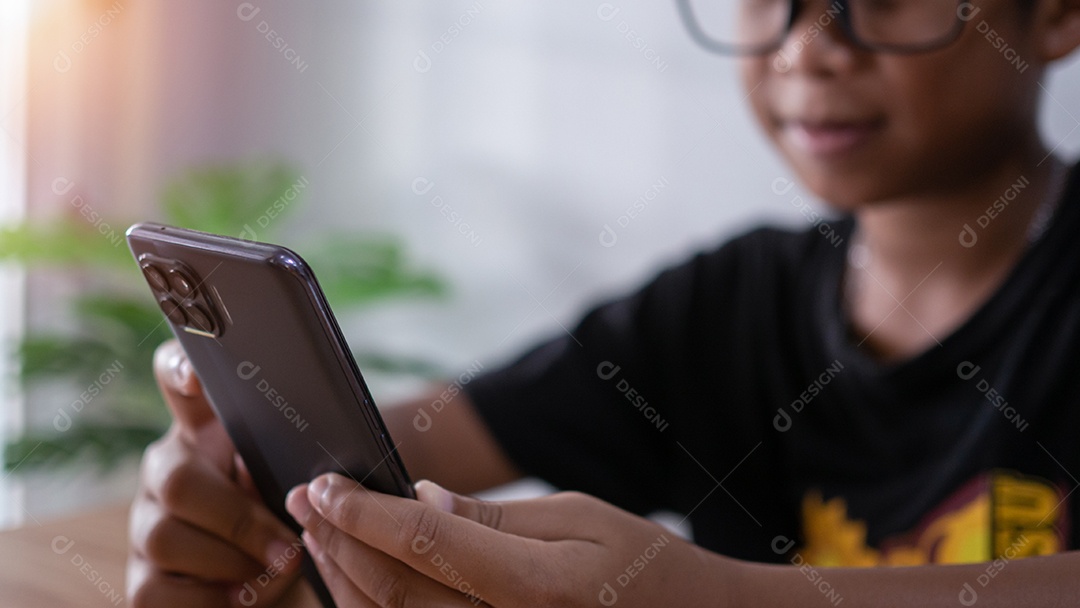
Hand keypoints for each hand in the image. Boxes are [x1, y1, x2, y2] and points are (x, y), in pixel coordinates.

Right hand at [126, 340, 305, 607]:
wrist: (280, 581)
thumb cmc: (294, 520)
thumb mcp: (299, 483)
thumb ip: (296, 466)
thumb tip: (312, 482)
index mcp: (207, 431)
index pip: (176, 380)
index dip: (177, 370)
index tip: (195, 373)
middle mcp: (168, 469)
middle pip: (179, 481)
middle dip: (241, 521)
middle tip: (289, 549)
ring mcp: (148, 524)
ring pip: (165, 538)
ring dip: (232, 563)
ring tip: (274, 573)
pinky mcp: (143, 581)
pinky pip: (155, 592)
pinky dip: (208, 600)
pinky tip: (239, 597)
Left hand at [284, 473, 734, 606]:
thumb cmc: (643, 566)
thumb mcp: (580, 518)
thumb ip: (494, 517)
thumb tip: (420, 500)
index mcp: (539, 589)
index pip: (426, 545)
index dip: (364, 513)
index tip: (322, 486)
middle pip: (396, 592)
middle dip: (340, 542)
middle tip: (306, 501)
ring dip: (344, 580)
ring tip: (319, 534)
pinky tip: (357, 580)